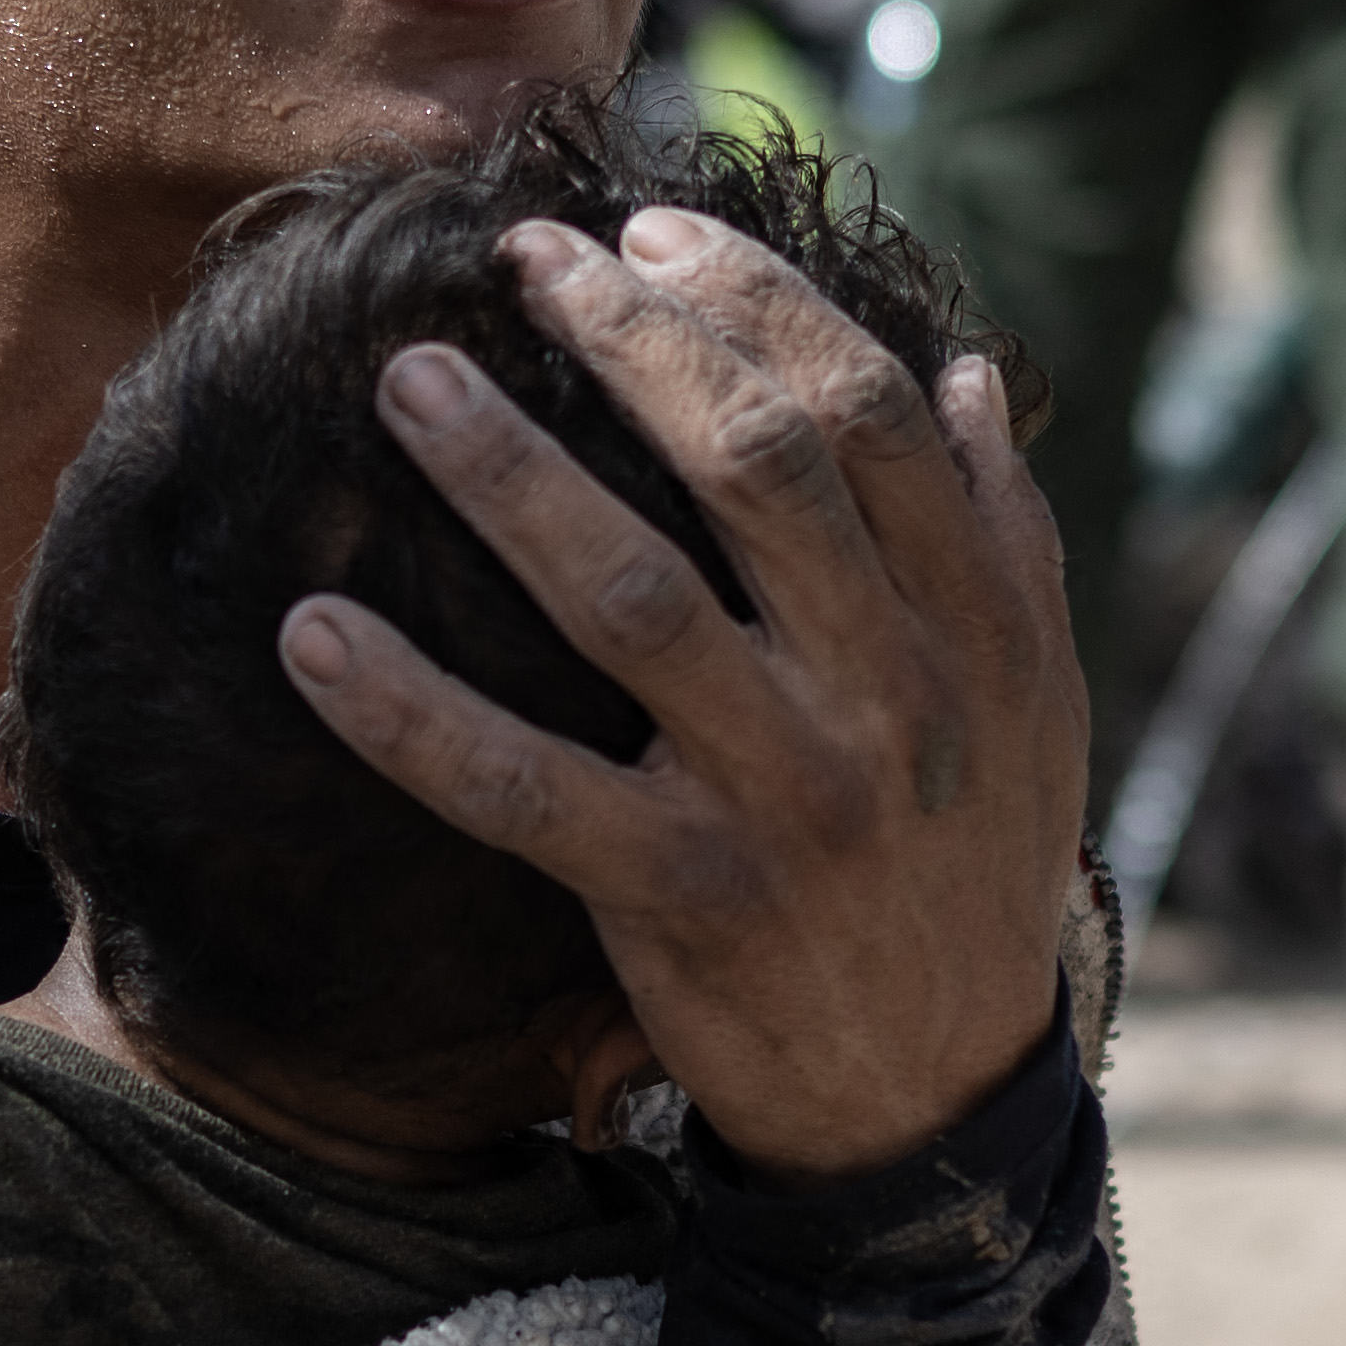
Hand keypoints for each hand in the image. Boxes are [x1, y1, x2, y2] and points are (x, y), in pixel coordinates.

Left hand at [284, 205, 1088, 1178]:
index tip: (654, 232)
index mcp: (976, 630)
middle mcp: (889, 699)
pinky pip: (522, 788)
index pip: (868, 415)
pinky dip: (409, 713)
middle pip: (754, 466)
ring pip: (629, 601)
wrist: (935, 1112)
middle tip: (522, 258)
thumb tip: (966, 374)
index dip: (756, 304)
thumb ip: (1004, 541)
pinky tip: (310, 632)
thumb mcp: (1035, 710)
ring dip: (508, 477)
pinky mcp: (682, 904)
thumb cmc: (963, 878)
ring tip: (410, 379)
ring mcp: (785, 800)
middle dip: (632, 340)